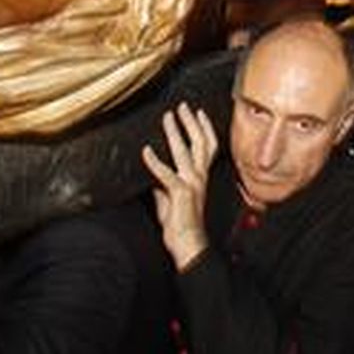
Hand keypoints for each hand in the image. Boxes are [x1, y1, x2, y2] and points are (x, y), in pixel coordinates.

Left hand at [141, 104, 217, 271]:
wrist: (188, 246)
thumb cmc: (180, 228)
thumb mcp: (170, 203)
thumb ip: (163, 190)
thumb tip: (154, 182)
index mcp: (199, 178)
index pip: (207, 147)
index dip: (204, 128)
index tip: (197, 113)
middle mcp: (199, 178)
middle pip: (200, 142)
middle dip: (191, 122)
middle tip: (182, 107)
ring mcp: (191, 184)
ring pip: (185, 151)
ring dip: (175, 132)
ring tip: (168, 117)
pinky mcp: (180, 193)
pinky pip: (166, 174)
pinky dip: (155, 162)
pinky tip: (146, 152)